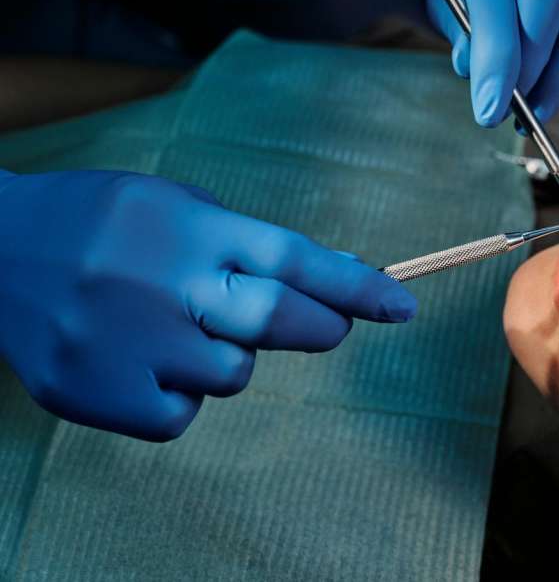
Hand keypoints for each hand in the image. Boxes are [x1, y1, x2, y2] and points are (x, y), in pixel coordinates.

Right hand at [0, 171, 415, 440]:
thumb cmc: (104, 224)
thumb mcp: (176, 205)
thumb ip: (243, 244)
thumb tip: (330, 286)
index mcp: (186, 228)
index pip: (292, 258)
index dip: (355, 286)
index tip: (401, 307)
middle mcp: (159, 283)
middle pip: (276, 319)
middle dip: (321, 326)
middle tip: (327, 324)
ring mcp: (125, 342)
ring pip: (233, 375)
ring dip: (230, 357)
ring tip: (178, 326)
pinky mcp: (95, 393)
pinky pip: (180, 414)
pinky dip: (179, 393)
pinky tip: (142, 359)